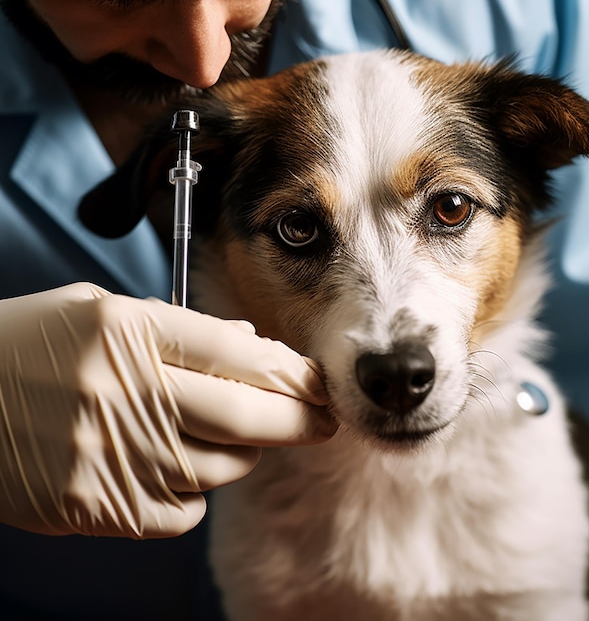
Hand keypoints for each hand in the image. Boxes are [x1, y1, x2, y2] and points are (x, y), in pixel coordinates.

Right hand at [0, 283, 334, 538]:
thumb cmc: (30, 346)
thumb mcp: (99, 312)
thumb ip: (179, 328)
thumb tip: (250, 348)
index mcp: (125, 331)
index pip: (238, 354)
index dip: (291, 371)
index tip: (318, 384)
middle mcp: (123, 392)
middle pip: (245, 417)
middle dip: (300, 421)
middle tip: (326, 421)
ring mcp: (108, 455)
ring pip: (221, 468)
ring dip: (245, 453)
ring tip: (238, 436)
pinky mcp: (94, 506)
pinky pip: (181, 510)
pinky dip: (195, 489)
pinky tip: (177, 465)